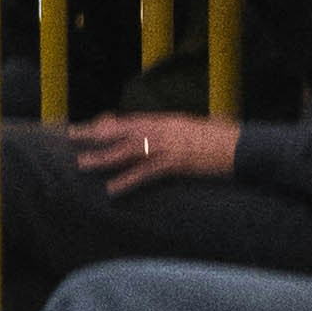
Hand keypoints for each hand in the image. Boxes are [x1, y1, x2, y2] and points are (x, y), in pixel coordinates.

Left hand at [66, 111, 239, 187]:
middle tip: (71, 136)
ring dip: (103, 158)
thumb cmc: (219, 138)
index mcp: (164, 121)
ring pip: (126, 151)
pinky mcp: (174, 163)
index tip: (90, 126)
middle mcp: (160, 129)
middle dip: (94, 134)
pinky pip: (144, 173)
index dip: (107, 125)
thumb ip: (173, 130)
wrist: (240, 146)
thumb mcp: (191, 128)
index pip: (128, 122)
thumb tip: (162, 134)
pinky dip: (126, 181)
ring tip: (83, 164)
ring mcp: (166, 146)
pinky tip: (112, 189)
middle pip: (119, 131)